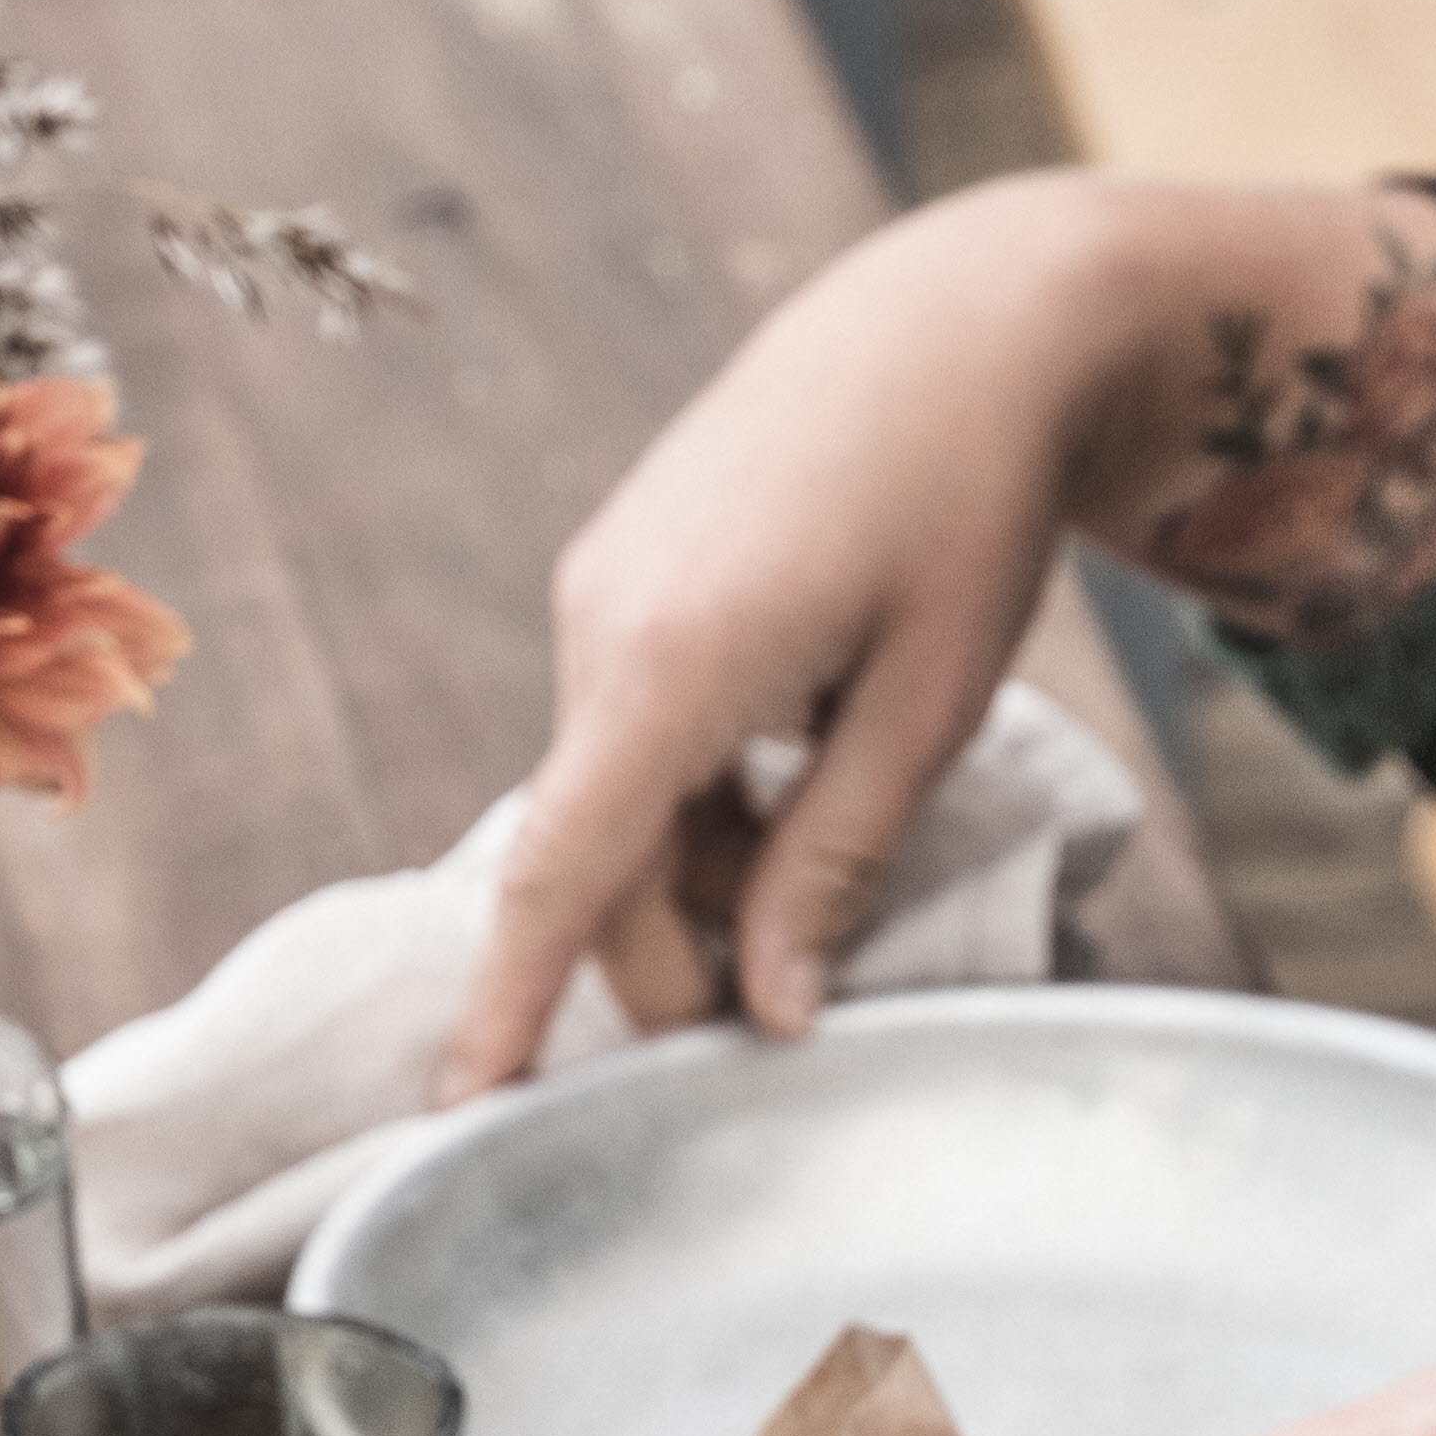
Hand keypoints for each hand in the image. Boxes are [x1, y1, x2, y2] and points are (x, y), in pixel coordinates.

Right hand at [444, 174, 1435, 1099]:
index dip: (510, 1005)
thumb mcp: (926, 711)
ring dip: (702, 863)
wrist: (965, 324)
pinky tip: (810, 751)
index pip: (557, 874)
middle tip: (788, 1008)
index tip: (466, 1110)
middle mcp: (602, 623)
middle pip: (595, 857)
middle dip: (671, 953)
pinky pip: (638, 727)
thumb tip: (766, 1012)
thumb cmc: (969, 510)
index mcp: (672, 662)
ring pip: (622, 796)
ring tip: (838, 830)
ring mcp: (604, 591)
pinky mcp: (627, 574)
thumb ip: (834, 866)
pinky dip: (703, 787)